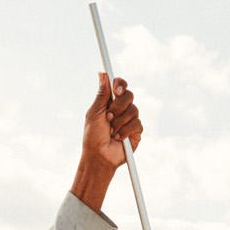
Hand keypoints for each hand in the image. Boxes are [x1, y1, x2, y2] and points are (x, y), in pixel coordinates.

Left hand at [72, 73, 143, 212]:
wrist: (99, 156)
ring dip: (119, 121)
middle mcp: (122, 109)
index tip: (115, 90)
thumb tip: (102, 73)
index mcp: (110, 102)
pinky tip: (117, 138)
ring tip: (110, 131)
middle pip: (129, 95)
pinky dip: (125, 130)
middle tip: (108, 117)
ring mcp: (130, 119)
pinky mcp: (137, 131)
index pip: (120, 86)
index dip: (120, 84)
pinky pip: (136, 123)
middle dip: (118, 106)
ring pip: (133, 109)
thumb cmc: (93, 136)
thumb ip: (101, 94)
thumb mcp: (95, 113)